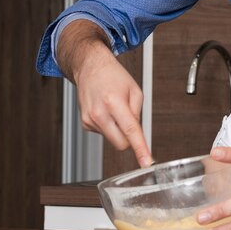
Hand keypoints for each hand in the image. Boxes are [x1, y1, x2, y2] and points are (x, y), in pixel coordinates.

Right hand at [58, 20, 152, 167]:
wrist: (90, 67)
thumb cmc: (114, 76)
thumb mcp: (135, 90)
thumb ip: (138, 113)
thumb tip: (136, 133)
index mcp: (114, 103)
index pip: (130, 130)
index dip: (140, 148)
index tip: (146, 162)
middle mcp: (99, 113)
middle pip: (121, 143)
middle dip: (129, 138)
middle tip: (130, 120)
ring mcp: (89, 120)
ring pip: (113, 138)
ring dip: (118, 129)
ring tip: (115, 108)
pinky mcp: (85, 124)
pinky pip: (104, 133)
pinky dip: (109, 125)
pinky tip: (106, 110)